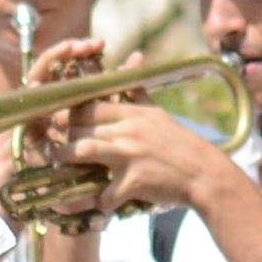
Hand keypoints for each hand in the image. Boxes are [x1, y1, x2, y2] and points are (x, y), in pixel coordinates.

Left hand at [69, 92, 243, 224]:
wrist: (206, 174)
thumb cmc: (181, 144)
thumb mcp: (159, 113)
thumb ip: (138, 91)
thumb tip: (132, 59)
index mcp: (133, 114)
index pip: (88, 106)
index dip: (67, 115)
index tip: (58, 124)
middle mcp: (129, 130)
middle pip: (79, 127)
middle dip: (63, 139)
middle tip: (56, 151)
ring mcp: (130, 155)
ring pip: (83, 150)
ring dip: (66, 161)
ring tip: (61, 170)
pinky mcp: (134, 182)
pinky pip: (104, 193)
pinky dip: (100, 201)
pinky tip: (102, 202)